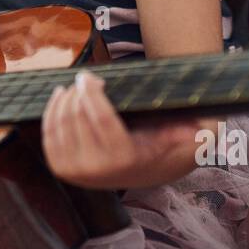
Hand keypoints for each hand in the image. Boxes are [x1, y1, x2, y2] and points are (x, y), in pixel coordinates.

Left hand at [41, 70, 208, 189]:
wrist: (137, 172)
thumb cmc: (155, 144)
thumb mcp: (173, 137)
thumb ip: (186, 131)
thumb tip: (200, 131)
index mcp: (123, 158)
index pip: (99, 117)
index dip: (91, 92)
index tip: (90, 76)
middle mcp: (96, 169)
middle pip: (77, 116)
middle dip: (79, 92)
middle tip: (86, 79)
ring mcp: (75, 171)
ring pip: (60, 122)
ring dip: (64, 99)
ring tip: (73, 88)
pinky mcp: (60, 168)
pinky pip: (48, 133)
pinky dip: (52, 111)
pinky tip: (60, 97)